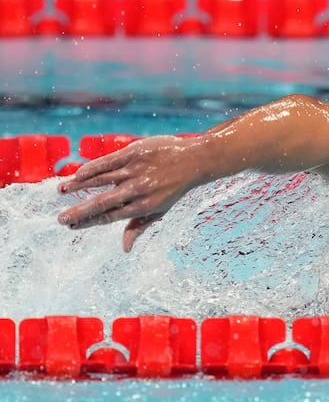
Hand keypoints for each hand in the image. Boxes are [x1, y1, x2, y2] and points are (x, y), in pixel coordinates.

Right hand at [57, 135, 205, 251]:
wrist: (194, 160)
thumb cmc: (173, 188)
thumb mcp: (160, 210)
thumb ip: (139, 227)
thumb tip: (125, 249)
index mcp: (144, 206)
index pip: (111, 217)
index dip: (90, 222)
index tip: (72, 226)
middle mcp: (139, 189)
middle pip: (104, 202)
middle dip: (81, 212)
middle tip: (60, 219)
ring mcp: (136, 170)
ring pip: (102, 179)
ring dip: (80, 185)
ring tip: (61, 191)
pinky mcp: (134, 152)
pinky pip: (109, 161)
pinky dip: (92, 168)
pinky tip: (78, 174)